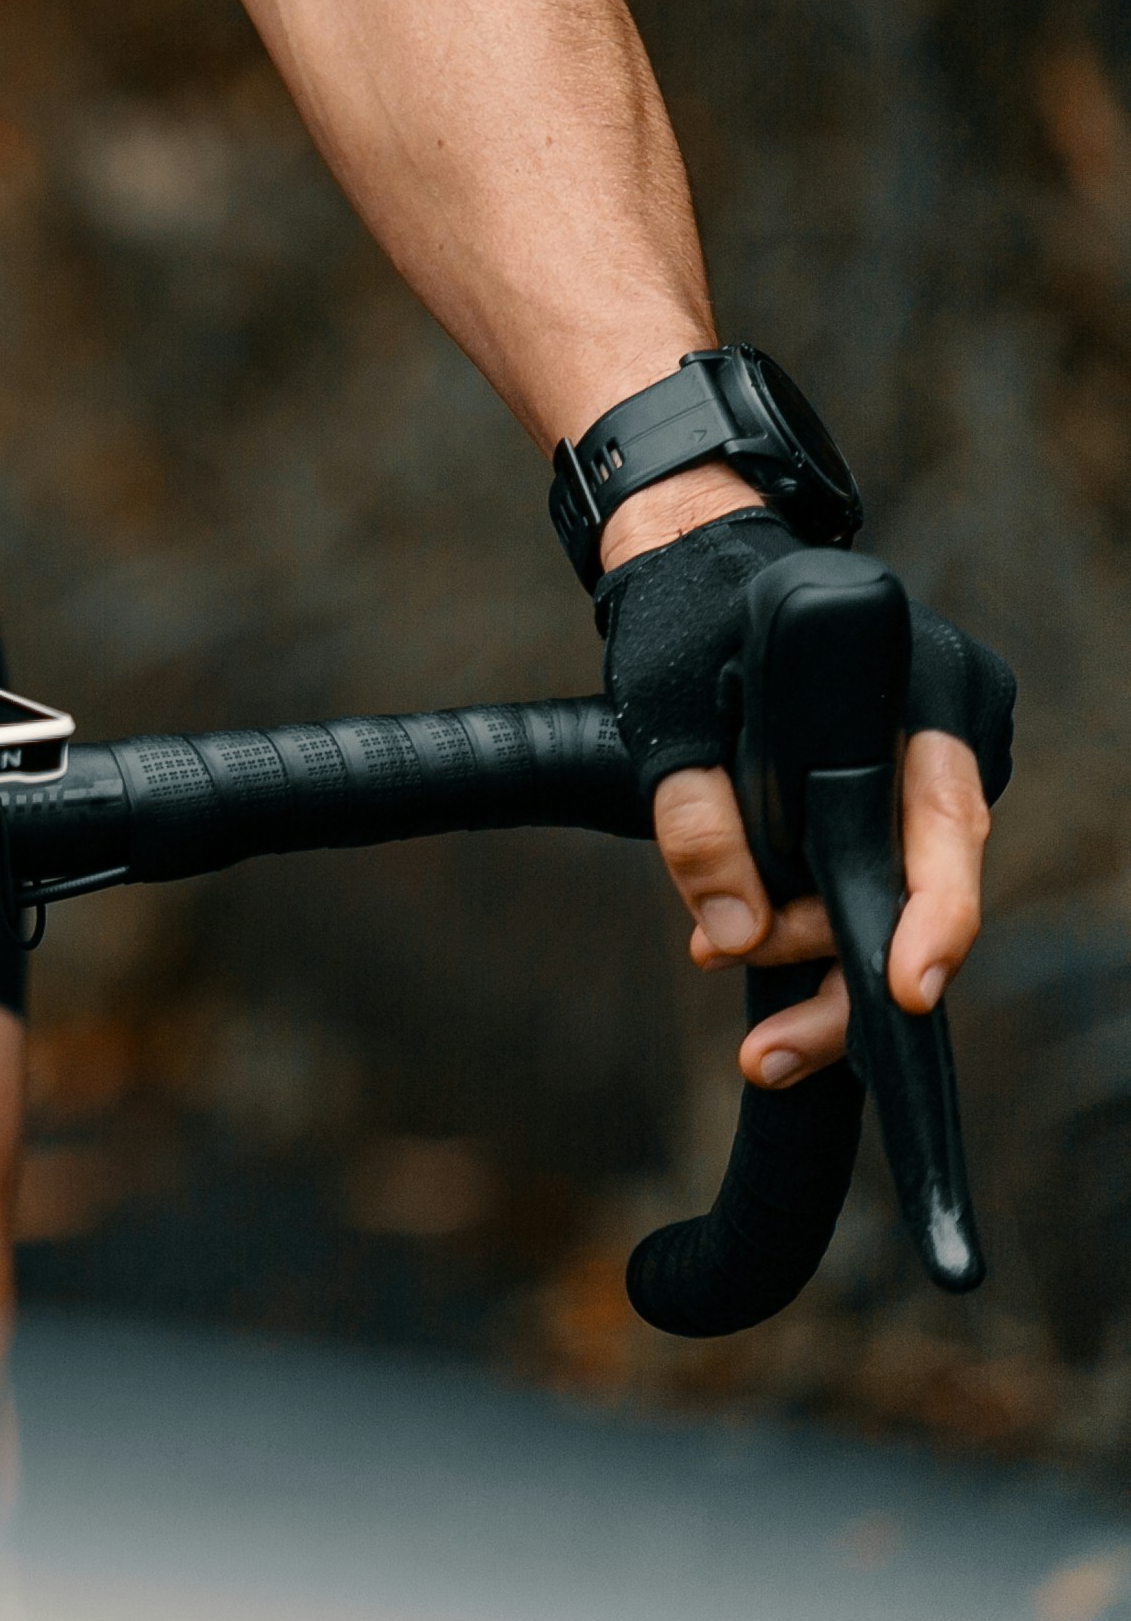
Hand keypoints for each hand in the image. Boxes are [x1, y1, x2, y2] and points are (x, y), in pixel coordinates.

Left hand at [600, 501, 1016, 1087]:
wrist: (691, 569)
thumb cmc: (685, 625)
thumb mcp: (667, 720)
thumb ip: (695, 824)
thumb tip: (734, 937)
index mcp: (923, 685)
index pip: (946, 823)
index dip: (933, 919)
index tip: (905, 989)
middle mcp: (953, 724)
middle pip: (930, 883)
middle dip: (846, 977)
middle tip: (768, 1051)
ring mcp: (936, 758)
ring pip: (899, 891)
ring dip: (816, 949)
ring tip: (732, 981)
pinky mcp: (903, 787)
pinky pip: (877, 869)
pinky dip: (816, 913)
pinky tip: (748, 938)